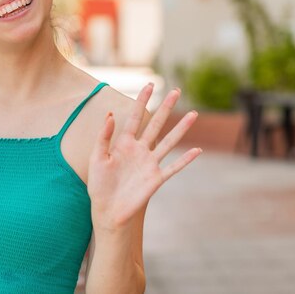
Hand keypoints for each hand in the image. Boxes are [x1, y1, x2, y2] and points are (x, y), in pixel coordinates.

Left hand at [87, 84, 200, 231]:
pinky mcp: (156, 179)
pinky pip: (173, 168)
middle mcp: (139, 150)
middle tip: (176, 91)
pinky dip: (185, 160)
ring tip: (194, 114)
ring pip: (169, 142)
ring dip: (181, 129)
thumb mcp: (97, 158)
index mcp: (123, 143)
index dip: (142, 101)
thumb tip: (110, 114)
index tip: (150, 84)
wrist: (107, 210)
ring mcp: (150, 164)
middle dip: (166, 108)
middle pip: (155, 124)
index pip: (134, 117)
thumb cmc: (99, 185)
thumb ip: (103, 136)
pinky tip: (197, 151)